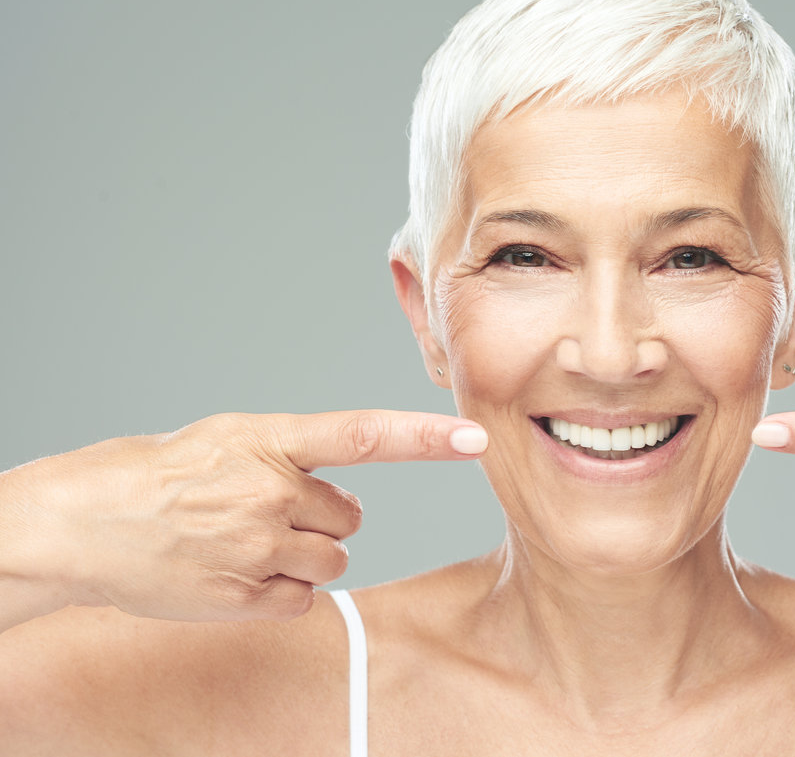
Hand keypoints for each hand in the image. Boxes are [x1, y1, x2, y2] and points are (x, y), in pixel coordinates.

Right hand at [0, 410, 487, 623]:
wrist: (81, 523)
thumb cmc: (157, 475)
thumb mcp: (226, 440)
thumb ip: (292, 458)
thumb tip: (346, 497)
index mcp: (268, 440)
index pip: (364, 434)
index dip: (425, 436)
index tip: (475, 435)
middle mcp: (269, 491)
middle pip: (351, 517)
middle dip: (321, 517)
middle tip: (266, 511)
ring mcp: (256, 546)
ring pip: (332, 560)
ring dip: (303, 555)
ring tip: (247, 541)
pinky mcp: (243, 595)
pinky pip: (301, 598)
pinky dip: (280, 591)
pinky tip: (236, 572)